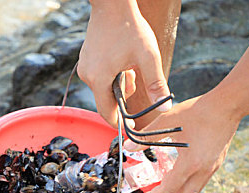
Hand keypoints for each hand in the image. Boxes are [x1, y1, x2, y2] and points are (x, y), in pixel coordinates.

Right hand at [78, 0, 171, 128]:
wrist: (112, 4)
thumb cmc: (130, 28)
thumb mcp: (148, 57)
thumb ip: (156, 84)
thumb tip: (164, 107)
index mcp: (99, 80)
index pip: (107, 113)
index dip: (119, 122)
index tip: (130, 124)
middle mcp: (87, 76)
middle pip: (106, 100)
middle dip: (123, 95)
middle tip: (135, 77)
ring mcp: (84, 68)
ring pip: (104, 88)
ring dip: (119, 83)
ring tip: (130, 66)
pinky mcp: (85, 61)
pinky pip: (99, 77)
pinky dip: (112, 75)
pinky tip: (121, 60)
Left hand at [124, 91, 243, 192]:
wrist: (228, 105)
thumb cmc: (198, 111)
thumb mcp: (167, 121)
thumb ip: (146, 136)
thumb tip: (128, 146)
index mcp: (190, 163)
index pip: (168, 189)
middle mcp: (203, 170)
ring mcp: (212, 167)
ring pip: (194, 192)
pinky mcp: (216, 162)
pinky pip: (200, 183)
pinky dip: (187, 189)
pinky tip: (179, 184)